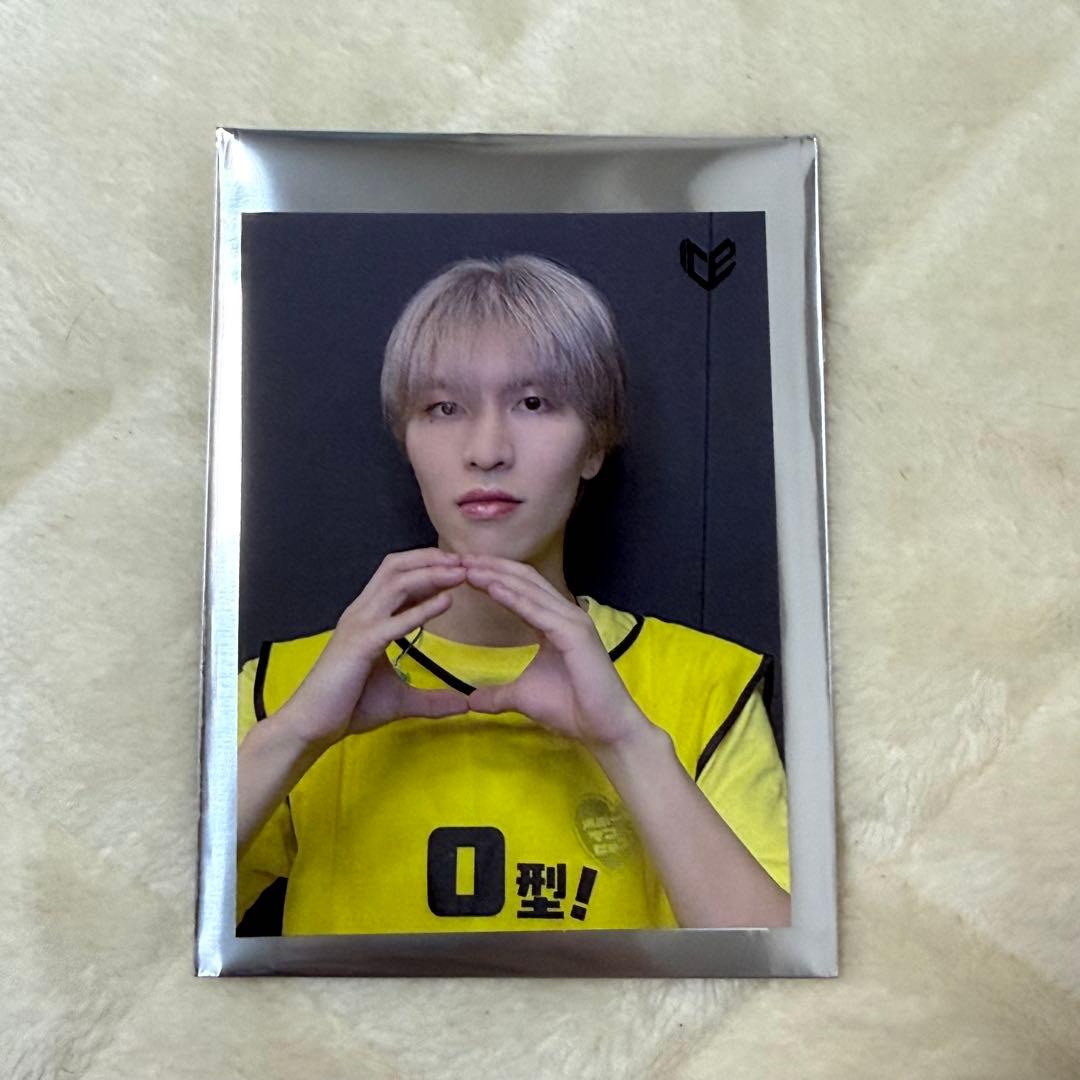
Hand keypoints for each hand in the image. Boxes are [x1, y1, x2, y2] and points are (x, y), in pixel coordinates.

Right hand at [280, 548, 470, 749]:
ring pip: (396, 583)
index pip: (396, 576)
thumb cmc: (349, 707)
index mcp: (368, 617)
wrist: (312, 726)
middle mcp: (362, 613)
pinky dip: (423, 608)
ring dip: (432, 574)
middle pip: (396, 568)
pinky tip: (447, 601)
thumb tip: (463, 703)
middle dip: (431, 559)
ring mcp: (360, 625)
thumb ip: (432, 699)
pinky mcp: (361, 644)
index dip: (428, 567)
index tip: (459, 569)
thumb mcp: (400, 699)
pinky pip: (396, 620)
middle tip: (464, 561)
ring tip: (461, 573)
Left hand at [459, 554, 650, 748]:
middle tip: (459, 558)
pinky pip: (538, 611)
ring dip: (497, 576)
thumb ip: (497, 694)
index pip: (521, 588)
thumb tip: (471, 700)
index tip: (463, 570)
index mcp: (554, 622)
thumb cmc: (570, 708)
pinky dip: (514, 598)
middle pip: (524, 579)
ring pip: (529, 590)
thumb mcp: (522, 695)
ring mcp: (573, 621)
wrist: (601, 729)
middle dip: (491, 566)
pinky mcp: (574, 633)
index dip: (493, 575)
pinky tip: (491, 588)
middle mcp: (565, 614)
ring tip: (468, 568)